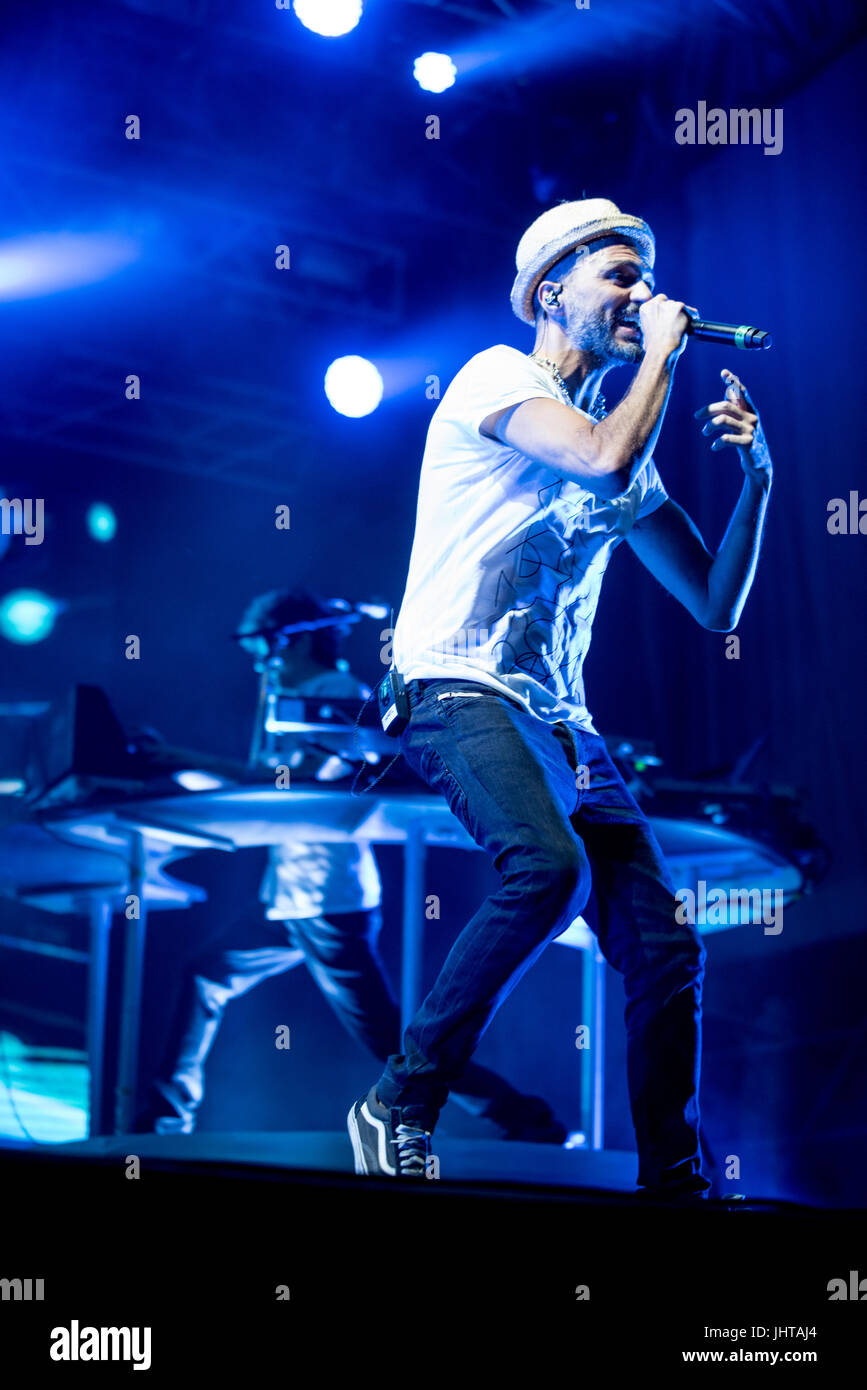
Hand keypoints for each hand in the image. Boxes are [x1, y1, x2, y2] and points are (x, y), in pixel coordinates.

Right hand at [638, 294, 694, 360]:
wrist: (660, 350)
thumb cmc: (653, 347)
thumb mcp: (646, 333)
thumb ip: (652, 324)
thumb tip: (658, 328)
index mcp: (646, 309)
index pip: (659, 302)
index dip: (664, 311)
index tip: (667, 319)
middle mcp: (656, 303)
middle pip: (670, 303)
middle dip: (673, 313)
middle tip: (675, 325)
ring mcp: (669, 304)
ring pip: (681, 307)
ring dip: (682, 316)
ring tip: (682, 329)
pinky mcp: (680, 307)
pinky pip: (692, 311)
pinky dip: (693, 318)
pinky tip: (690, 327)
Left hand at [694, 369, 771, 484]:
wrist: (758, 463)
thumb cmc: (745, 441)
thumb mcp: (739, 424)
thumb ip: (734, 409)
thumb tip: (728, 389)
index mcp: (749, 411)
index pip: (742, 392)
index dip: (733, 382)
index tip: (723, 373)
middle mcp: (751, 417)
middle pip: (726, 406)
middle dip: (708, 409)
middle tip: (697, 416)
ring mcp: (750, 430)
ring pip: (723, 420)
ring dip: (710, 426)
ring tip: (704, 431)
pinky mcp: (748, 443)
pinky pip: (727, 439)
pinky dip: (717, 442)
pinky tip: (714, 447)